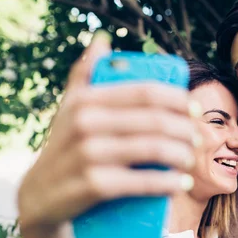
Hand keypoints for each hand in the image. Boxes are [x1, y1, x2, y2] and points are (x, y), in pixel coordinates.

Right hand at [17, 31, 200, 229]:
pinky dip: (169, 183)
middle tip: (197, 140)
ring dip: (182, 155)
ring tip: (190, 161)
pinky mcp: (94, 186)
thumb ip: (84, 76)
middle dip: (186, 130)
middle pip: (155, 121)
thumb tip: (102, 39)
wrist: (40, 198)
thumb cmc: (65, 149)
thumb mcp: (69, 111)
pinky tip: (182, 184)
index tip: (196, 110)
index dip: (178, 99)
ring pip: (153, 149)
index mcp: (85, 100)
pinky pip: (142, 182)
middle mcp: (84, 123)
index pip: (145, 92)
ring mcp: (88, 155)